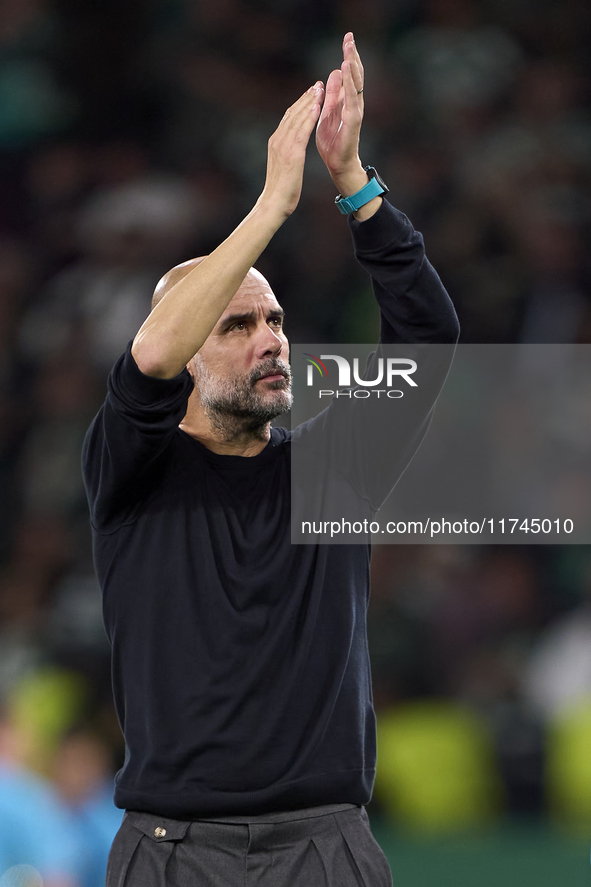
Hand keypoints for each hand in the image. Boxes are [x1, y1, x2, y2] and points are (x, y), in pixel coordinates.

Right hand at [258, 81, 323, 220]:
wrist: (273, 203)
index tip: (311, 93)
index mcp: (275, 142)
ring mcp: (283, 146)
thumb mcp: (283, 167)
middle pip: (293, 113)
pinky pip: (302, 131)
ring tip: (320, 89)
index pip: (289, 118)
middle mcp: (277, 140)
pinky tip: (317, 107)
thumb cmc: (280, 190)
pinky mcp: (291, 153)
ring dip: (310, 102)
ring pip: (297, 118)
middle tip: (318, 84)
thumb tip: (292, 149)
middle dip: (306, 98)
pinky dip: (309, 117)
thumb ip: (286, 153)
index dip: (300, 104)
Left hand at [316, 32, 366, 195]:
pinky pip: (352, 99)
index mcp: (346, 101)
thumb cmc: (333, 142)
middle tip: (349, 36)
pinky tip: (347, 69)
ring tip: (349, 47)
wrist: (338, 165)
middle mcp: (354, 104)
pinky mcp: (353, 121)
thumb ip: (332, 94)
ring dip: (353, 65)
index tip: (346, 38)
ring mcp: (355, 112)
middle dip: (352, 55)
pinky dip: (350, 84)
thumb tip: (334, 73)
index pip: (349, 74)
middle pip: (355, 74)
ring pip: (356, 84)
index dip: (348, 56)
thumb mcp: (328, 112)